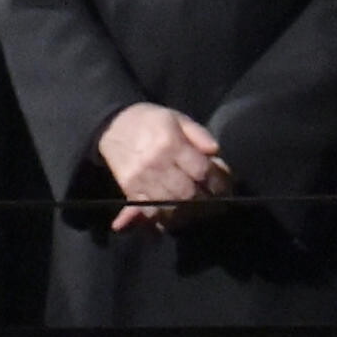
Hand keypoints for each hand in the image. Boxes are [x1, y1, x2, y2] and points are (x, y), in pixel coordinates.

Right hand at [96, 102, 232, 233]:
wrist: (111, 125)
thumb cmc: (149, 121)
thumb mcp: (177, 118)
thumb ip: (199, 134)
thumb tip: (216, 152)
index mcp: (171, 143)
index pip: (202, 171)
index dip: (219, 183)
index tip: (225, 188)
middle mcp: (156, 163)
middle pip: (189, 193)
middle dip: (206, 202)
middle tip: (216, 204)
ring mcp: (141, 178)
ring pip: (171, 206)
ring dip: (189, 213)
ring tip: (198, 211)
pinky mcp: (129, 189)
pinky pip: (149, 211)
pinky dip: (165, 218)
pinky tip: (175, 215)